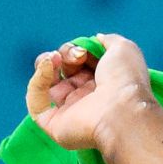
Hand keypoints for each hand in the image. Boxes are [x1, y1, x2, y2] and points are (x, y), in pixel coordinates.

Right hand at [24, 33, 153, 151]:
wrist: (123, 112)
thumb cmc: (126, 82)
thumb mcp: (124, 50)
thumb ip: (108, 41)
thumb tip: (95, 39)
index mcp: (104, 85)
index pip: (81, 63)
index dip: (78, 50)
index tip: (85, 50)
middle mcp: (86, 99)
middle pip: (62, 70)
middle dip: (65, 55)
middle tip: (77, 56)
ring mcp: (69, 113)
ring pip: (45, 83)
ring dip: (46, 63)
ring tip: (56, 58)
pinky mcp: (53, 124)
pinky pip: (35, 100)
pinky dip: (37, 78)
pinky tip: (49, 66)